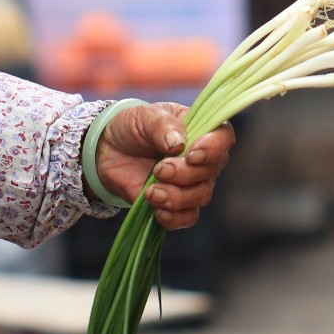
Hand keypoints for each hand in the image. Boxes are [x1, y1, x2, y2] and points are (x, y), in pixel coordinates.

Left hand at [93, 102, 233, 230]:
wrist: (109, 150)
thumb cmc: (133, 128)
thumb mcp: (145, 116)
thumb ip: (163, 125)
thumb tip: (178, 144)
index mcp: (199, 129)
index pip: (224, 137)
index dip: (214, 148)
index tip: (191, 155)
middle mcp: (202, 158)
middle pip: (212, 171)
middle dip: (185, 174)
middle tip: (159, 169)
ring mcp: (191, 182)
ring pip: (201, 196)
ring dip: (176, 196)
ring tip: (151, 192)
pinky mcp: (176, 203)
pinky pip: (188, 217)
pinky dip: (174, 217)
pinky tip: (157, 210)